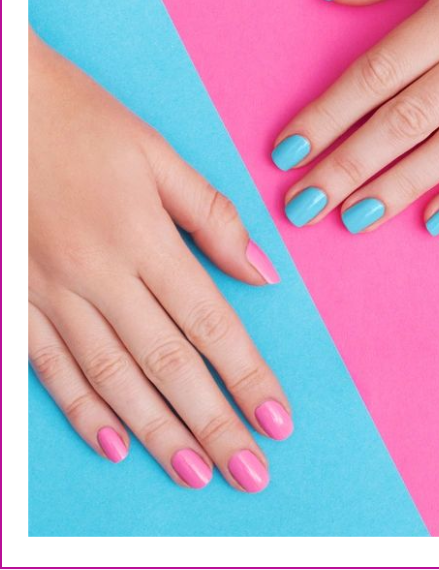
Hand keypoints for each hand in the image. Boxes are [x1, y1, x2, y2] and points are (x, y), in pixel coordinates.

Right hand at [28, 27, 290, 491]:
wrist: (1, 100)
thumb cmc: (80, 119)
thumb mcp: (156, 153)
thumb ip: (211, 215)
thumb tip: (263, 271)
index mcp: (142, 235)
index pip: (211, 322)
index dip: (247, 375)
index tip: (277, 419)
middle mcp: (98, 273)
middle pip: (169, 362)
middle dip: (214, 422)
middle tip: (250, 472)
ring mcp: (51, 291)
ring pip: (113, 377)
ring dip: (157, 431)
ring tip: (196, 473)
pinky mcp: (17, 298)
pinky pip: (49, 366)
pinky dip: (81, 409)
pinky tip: (114, 443)